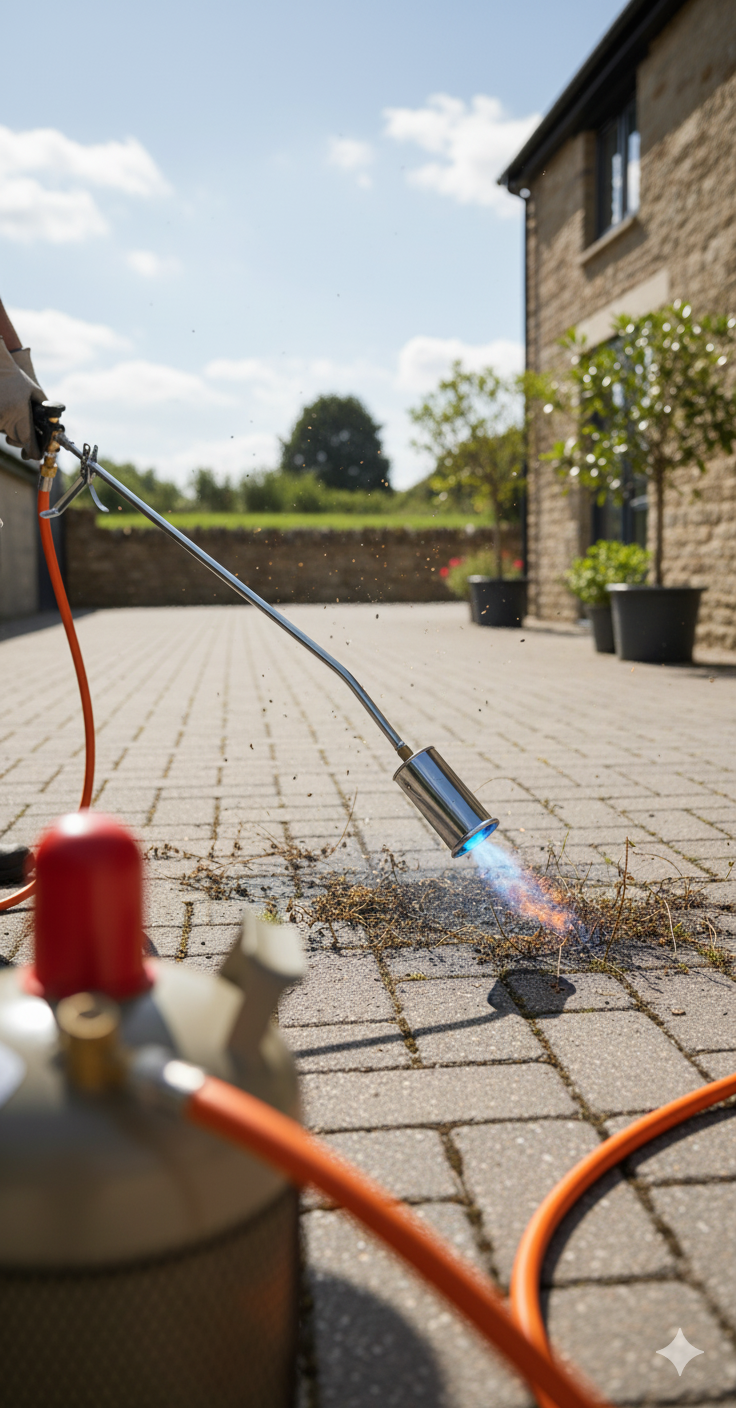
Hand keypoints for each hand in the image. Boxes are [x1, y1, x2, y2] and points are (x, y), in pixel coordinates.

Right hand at [0, 340, 46, 459]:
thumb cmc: (17, 379)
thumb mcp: (35, 391)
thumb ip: (45, 408)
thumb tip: (56, 425)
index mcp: (19, 412)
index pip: (27, 441)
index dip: (33, 451)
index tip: (36, 455)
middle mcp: (5, 417)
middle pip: (18, 440)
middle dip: (24, 439)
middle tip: (27, 430)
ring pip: (7, 434)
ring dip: (12, 430)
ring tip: (14, 411)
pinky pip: (0, 427)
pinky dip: (4, 424)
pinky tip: (7, 410)